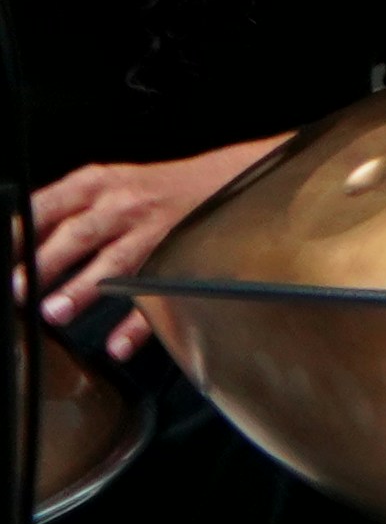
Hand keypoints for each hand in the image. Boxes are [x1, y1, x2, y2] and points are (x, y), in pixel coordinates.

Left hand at [30, 137, 284, 353]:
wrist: (226, 178)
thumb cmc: (151, 189)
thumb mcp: (105, 184)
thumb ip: (62, 211)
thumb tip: (14, 242)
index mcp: (97, 184)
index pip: (48, 206)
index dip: (20, 234)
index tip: (0, 260)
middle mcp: (124, 205)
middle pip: (79, 234)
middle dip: (45, 263)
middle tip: (18, 290)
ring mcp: (153, 232)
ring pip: (115, 262)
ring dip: (83, 289)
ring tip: (55, 313)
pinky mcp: (178, 259)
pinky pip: (156, 293)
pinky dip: (137, 322)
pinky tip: (117, 345)